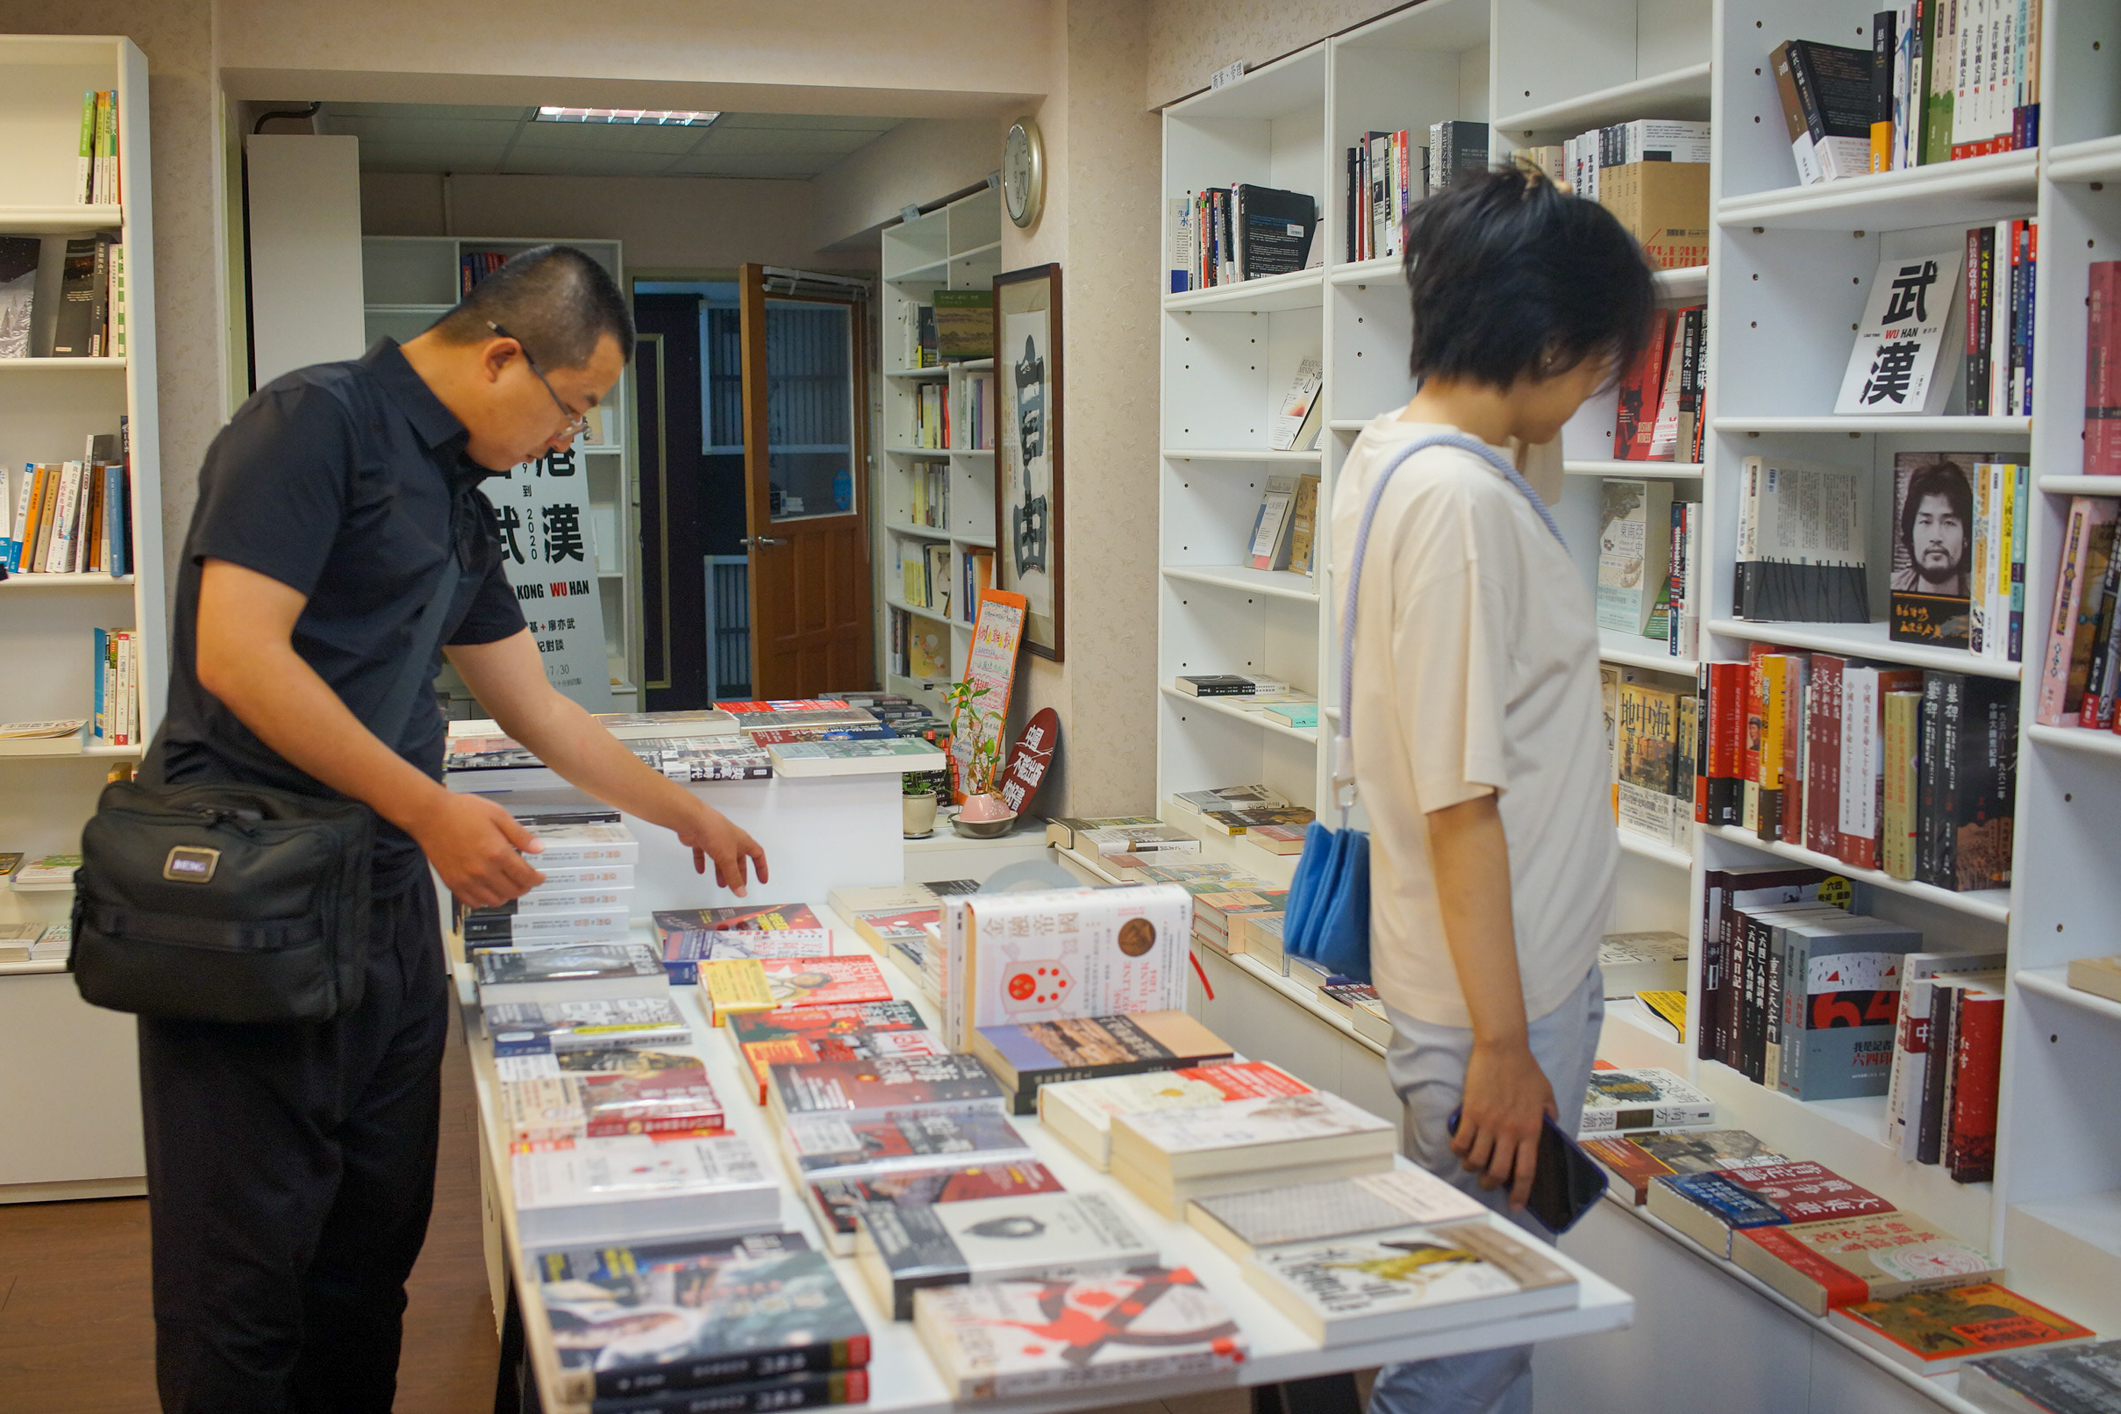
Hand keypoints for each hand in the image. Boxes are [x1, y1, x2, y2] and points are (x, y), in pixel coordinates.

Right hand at [405, 790, 545, 908]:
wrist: (430, 815)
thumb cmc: (462, 811)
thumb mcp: (498, 815)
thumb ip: (520, 835)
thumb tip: (539, 849)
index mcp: (497, 852)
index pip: (525, 876)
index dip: (537, 879)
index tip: (540, 877)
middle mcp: (483, 871)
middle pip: (513, 891)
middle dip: (525, 887)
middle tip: (526, 880)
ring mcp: (467, 880)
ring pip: (495, 900)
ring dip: (507, 895)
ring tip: (509, 884)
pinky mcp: (453, 883)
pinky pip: (474, 903)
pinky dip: (485, 900)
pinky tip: (489, 889)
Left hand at [674, 801, 767, 897]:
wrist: (693, 821)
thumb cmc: (715, 833)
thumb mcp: (727, 859)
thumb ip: (734, 877)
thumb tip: (742, 892)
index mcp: (742, 841)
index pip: (757, 855)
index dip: (761, 868)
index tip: (762, 879)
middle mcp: (731, 840)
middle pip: (738, 859)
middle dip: (739, 873)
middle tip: (738, 885)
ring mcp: (716, 839)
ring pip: (721, 858)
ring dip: (722, 871)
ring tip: (721, 883)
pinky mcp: (701, 840)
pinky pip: (703, 854)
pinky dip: (703, 862)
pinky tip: (701, 870)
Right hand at [1452, 1039, 1556, 1210]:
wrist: (1504, 1049)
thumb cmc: (1526, 1068)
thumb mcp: (1547, 1093)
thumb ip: (1549, 1113)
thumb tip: (1550, 1124)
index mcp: (1531, 1130)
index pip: (1526, 1171)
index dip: (1520, 1193)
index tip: (1515, 1204)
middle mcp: (1510, 1132)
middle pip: (1498, 1172)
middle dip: (1490, 1184)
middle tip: (1486, 1183)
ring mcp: (1489, 1124)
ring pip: (1477, 1160)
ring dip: (1472, 1167)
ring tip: (1471, 1164)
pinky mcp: (1471, 1113)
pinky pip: (1461, 1142)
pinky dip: (1459, 1150)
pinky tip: (1459, 1148)